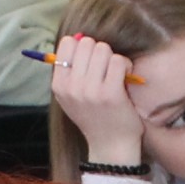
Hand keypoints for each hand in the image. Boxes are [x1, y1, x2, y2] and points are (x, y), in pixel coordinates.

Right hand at [50, 34, 147, 169]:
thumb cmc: (94, 117)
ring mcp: (90, 90)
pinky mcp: (111, 93)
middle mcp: (71, 87)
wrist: (110, 146)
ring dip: (113, 57)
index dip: (82, 46)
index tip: (90, 61)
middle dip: (99, 51)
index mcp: (59, 85)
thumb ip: (70, 70)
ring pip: (103, 49)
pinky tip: (125, 77)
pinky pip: (118, 61)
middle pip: (86, 43)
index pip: (67, 43)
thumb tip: (79, 37)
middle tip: (105, 68)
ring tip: (116, 73)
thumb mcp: (71, 97)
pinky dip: (125, 65)